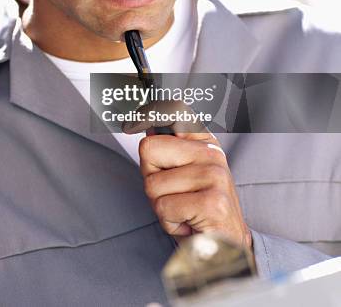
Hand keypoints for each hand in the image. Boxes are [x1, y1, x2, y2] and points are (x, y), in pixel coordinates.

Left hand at [123, 101, 251, 248]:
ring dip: (161, 205)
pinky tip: (188, 223)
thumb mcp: (183, 173)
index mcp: (204, 142)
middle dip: (150, 176)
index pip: (175, 111)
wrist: (227, 246)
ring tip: (183, 210)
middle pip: (148, 148)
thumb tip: (145, 124)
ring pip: (152, 184)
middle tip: (171, 193)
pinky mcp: (212, 202)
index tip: (131, 123)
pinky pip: (164, 207)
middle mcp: (211, 153)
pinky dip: (169, 222)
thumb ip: (166, 150)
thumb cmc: (198, 209)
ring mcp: (214, 176)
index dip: (148, 113)